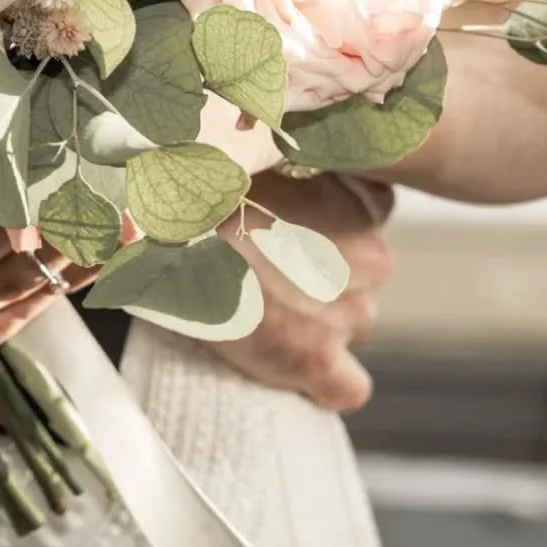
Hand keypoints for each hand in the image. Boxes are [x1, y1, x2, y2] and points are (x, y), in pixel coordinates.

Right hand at [213, 169, 393, 412]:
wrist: (174, 230)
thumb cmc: (208, 187)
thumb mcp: (265, 158)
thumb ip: (295, 168)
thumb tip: (285, 158)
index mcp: (362, 207)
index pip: (369, 221)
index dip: (328, 228)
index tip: (290, 228)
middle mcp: (371, 261)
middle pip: (359, 279)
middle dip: (322, 279)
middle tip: (264, 271)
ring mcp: (347, 313)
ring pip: (352, 328)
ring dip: (318, 324)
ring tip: (259, 310)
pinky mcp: (318, 359)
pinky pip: (347, 388)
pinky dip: (324, 383)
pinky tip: (291, 368)